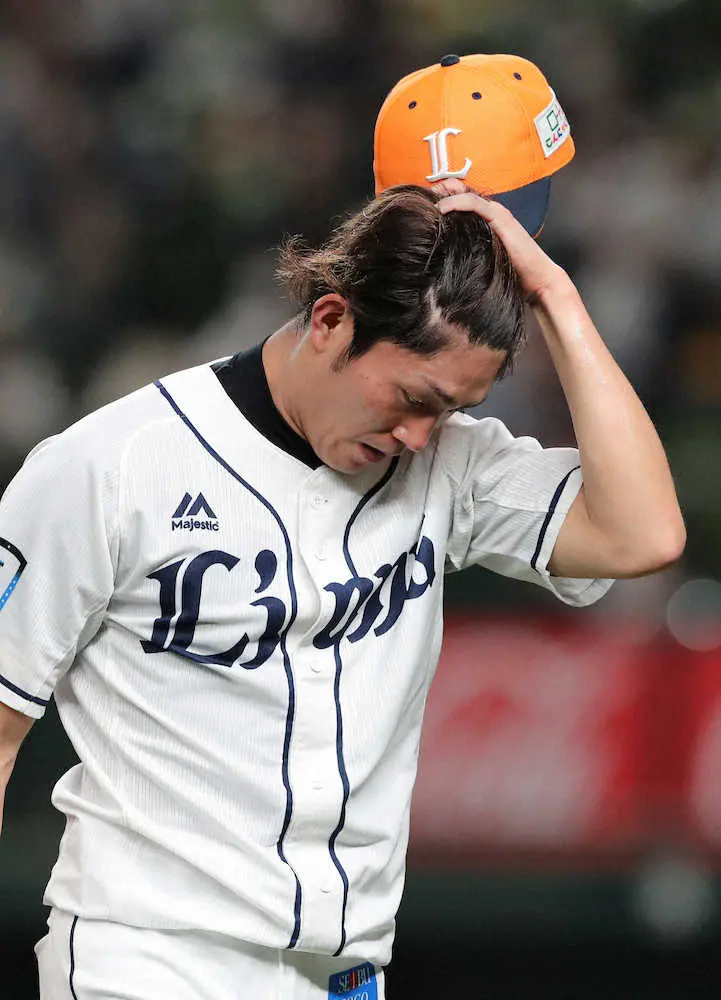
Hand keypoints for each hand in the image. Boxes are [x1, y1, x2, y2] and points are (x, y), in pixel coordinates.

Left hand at [434, 183, 566, 302]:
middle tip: (419, 196)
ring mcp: (497, 213)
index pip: (460, 199)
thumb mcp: (480, 259)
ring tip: (427, 198)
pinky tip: (441, 208)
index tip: (421, 205)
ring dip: (444, 193)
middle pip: (461, 191)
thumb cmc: (508, 274)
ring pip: (466, 193)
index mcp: (485, 219)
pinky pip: (475, 204)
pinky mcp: (501, 219)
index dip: (440, 197)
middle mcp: (490, 212)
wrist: (536, 280)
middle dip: (439, 190)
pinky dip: (456, 202)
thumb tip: (438, 259)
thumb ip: (465, 251)